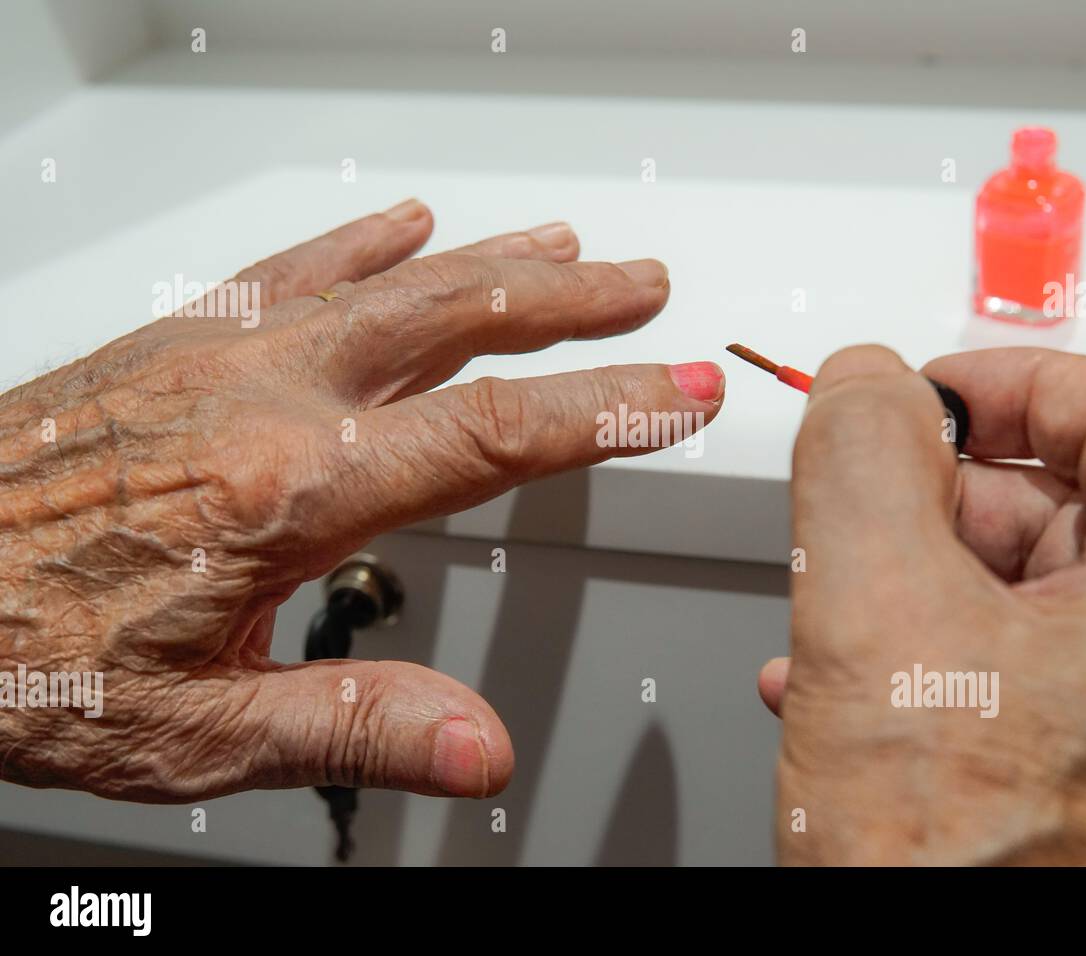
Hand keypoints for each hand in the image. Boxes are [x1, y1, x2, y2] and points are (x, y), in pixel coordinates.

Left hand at [0, 200, 723, 801]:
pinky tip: (406, 222)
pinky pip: (290, 267)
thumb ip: (353, 727)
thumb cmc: (16, 653)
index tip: (677, 391)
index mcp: (287, 493)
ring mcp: (219, 355)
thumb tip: (475, 747)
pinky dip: (362, 242)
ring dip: (493, 264)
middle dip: (571, 308)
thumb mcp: (195, 730)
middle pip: (457, 324)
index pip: (492, 436)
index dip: (606, 410)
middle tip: (646, 292)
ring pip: (390, 282)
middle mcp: (263, 399)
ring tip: (566, 253)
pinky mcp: (176, 342)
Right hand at [762, 346, 1085, 863]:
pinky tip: (863, 682)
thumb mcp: (871, 613)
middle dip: (940, 504)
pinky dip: (948, 652)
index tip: (925, 393)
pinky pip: (1045, 664)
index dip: (1006, 379)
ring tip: (839, 619)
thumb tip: (869, 381)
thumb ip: (863, 453)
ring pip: (1047, 586)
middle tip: (858, 517)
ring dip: (925, 584)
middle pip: (1080, 500)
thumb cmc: (951, 871)